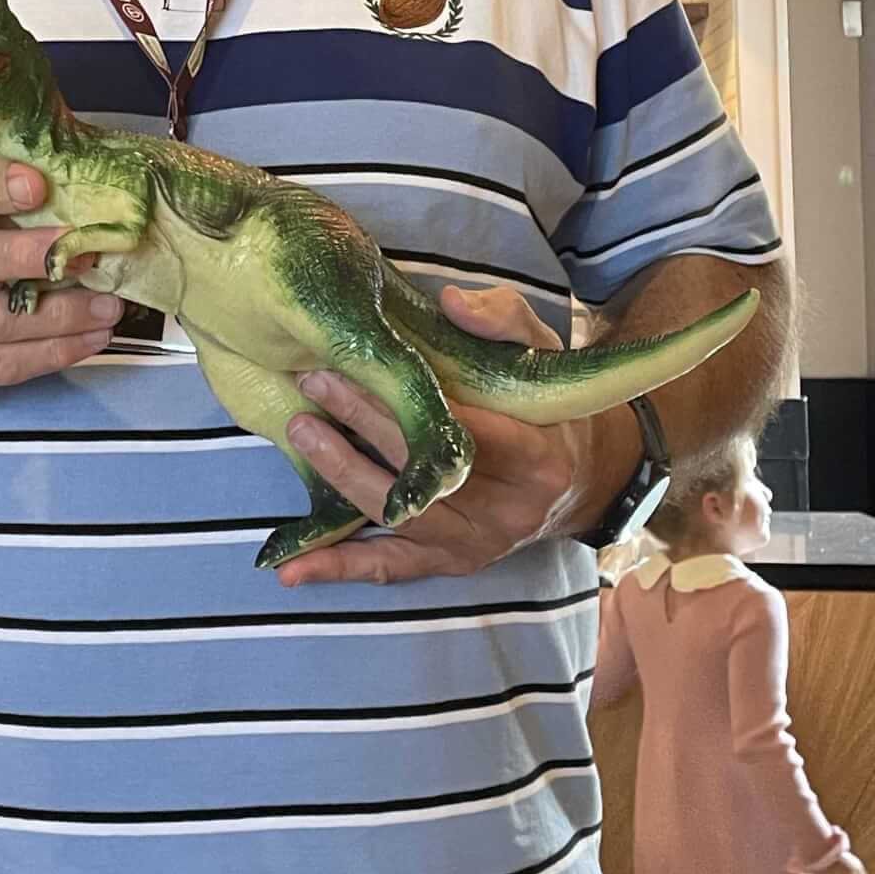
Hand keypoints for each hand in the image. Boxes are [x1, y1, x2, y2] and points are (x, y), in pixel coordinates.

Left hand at [276, 285, 640, 587]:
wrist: (582, 478)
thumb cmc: (552, 405)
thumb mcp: (543, 350)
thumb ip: (502, 321)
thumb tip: (449, 303)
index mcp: (537, 458)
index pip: (461, 431)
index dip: (403, 402)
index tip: (353, 362)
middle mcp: (508, 511)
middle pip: (423, 472)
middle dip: (362, 425)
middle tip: (313, 384)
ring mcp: (477, 544)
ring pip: (399, 517)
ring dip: (343, 478)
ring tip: (300, 434)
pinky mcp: (452, 564)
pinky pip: (392, 570)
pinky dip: (341, 567)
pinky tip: (292, 570)